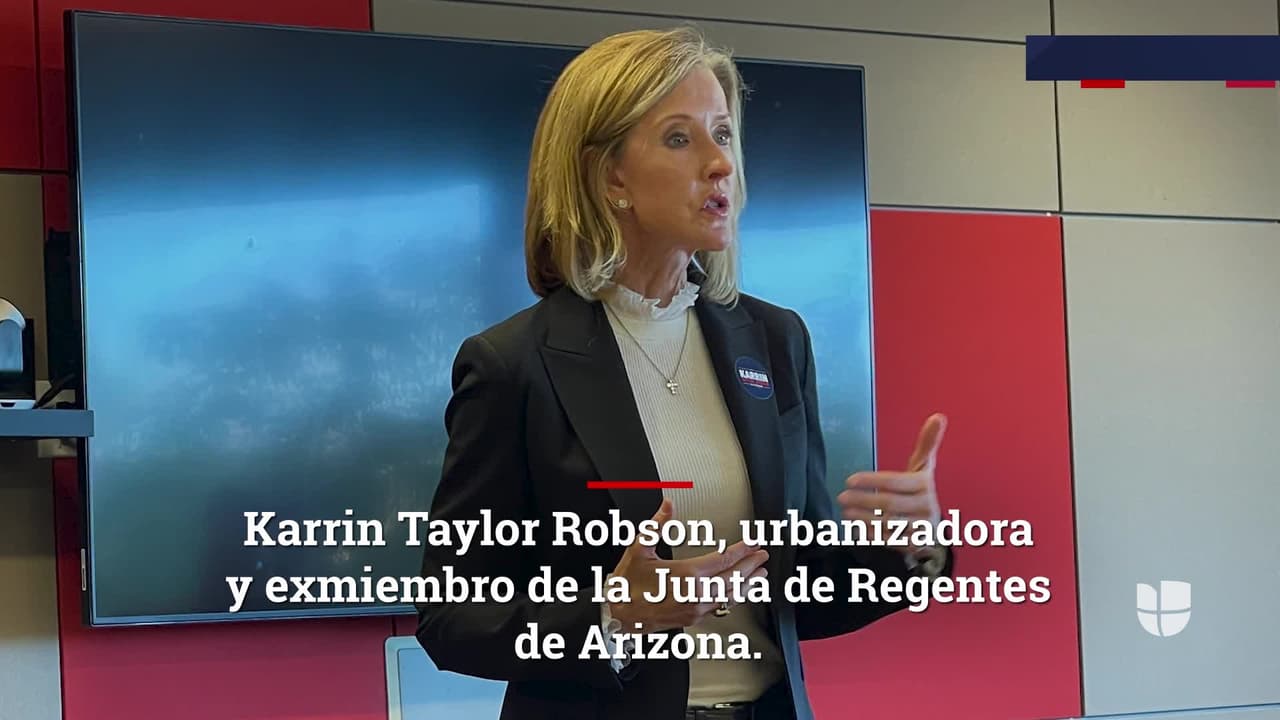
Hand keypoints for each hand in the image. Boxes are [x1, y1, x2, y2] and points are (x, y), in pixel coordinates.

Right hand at [607, 499, 768, 632]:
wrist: (618, 615)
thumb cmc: (627, 585)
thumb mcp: (639, 548)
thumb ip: (657, 525)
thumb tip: (667, 505)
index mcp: (686, 574)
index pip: (724, 559)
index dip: (742, 549)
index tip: (753, 542)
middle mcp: (695, 594)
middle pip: (733, 578)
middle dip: (751, 566)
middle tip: (763, 556)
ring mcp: (696, 608)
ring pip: (730, 596)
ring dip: (748, 584)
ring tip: (760, 576)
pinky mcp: (693, 618)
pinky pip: (720, 608)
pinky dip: (734, 598)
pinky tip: (738, 593)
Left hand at [838, 413, 946, 553]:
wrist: (933, 526)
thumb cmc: (920, 491)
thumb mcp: (923, 467)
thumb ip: (927, 443)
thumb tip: (938, 416)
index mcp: (924, 484)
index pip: (895, 481)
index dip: (872, 481)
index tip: (849, 480)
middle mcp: (926, 506)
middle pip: (889, 504)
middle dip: (863, 500)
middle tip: (841, 497)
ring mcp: (920, 527)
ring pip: (888, 524)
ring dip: (863, 518)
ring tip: (845, 511)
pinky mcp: (913, 544)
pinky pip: (890, 540)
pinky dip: (872, 534)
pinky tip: (857, 528)